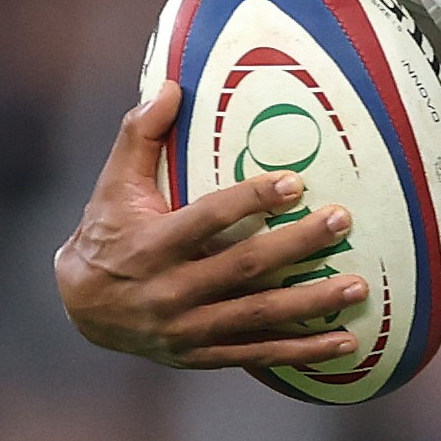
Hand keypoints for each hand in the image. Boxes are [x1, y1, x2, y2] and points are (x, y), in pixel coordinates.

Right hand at [52, 82, 368, 369]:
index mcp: (151, 245)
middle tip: (342, 221)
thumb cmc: (107, 232)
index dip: (251, 201)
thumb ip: (140, 135)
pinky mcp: (201, 354)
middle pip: (244, 267)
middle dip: (298, 245)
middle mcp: (170, 290)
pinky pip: (259, 354)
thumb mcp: (114, 184)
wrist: (82, 308)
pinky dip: (303, 351)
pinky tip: (345, 343)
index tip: (295, 182)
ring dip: (312, 302)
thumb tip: (171, 86)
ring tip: (358, 285)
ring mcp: (188, 328)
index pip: (207, 220)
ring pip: (259, 314)